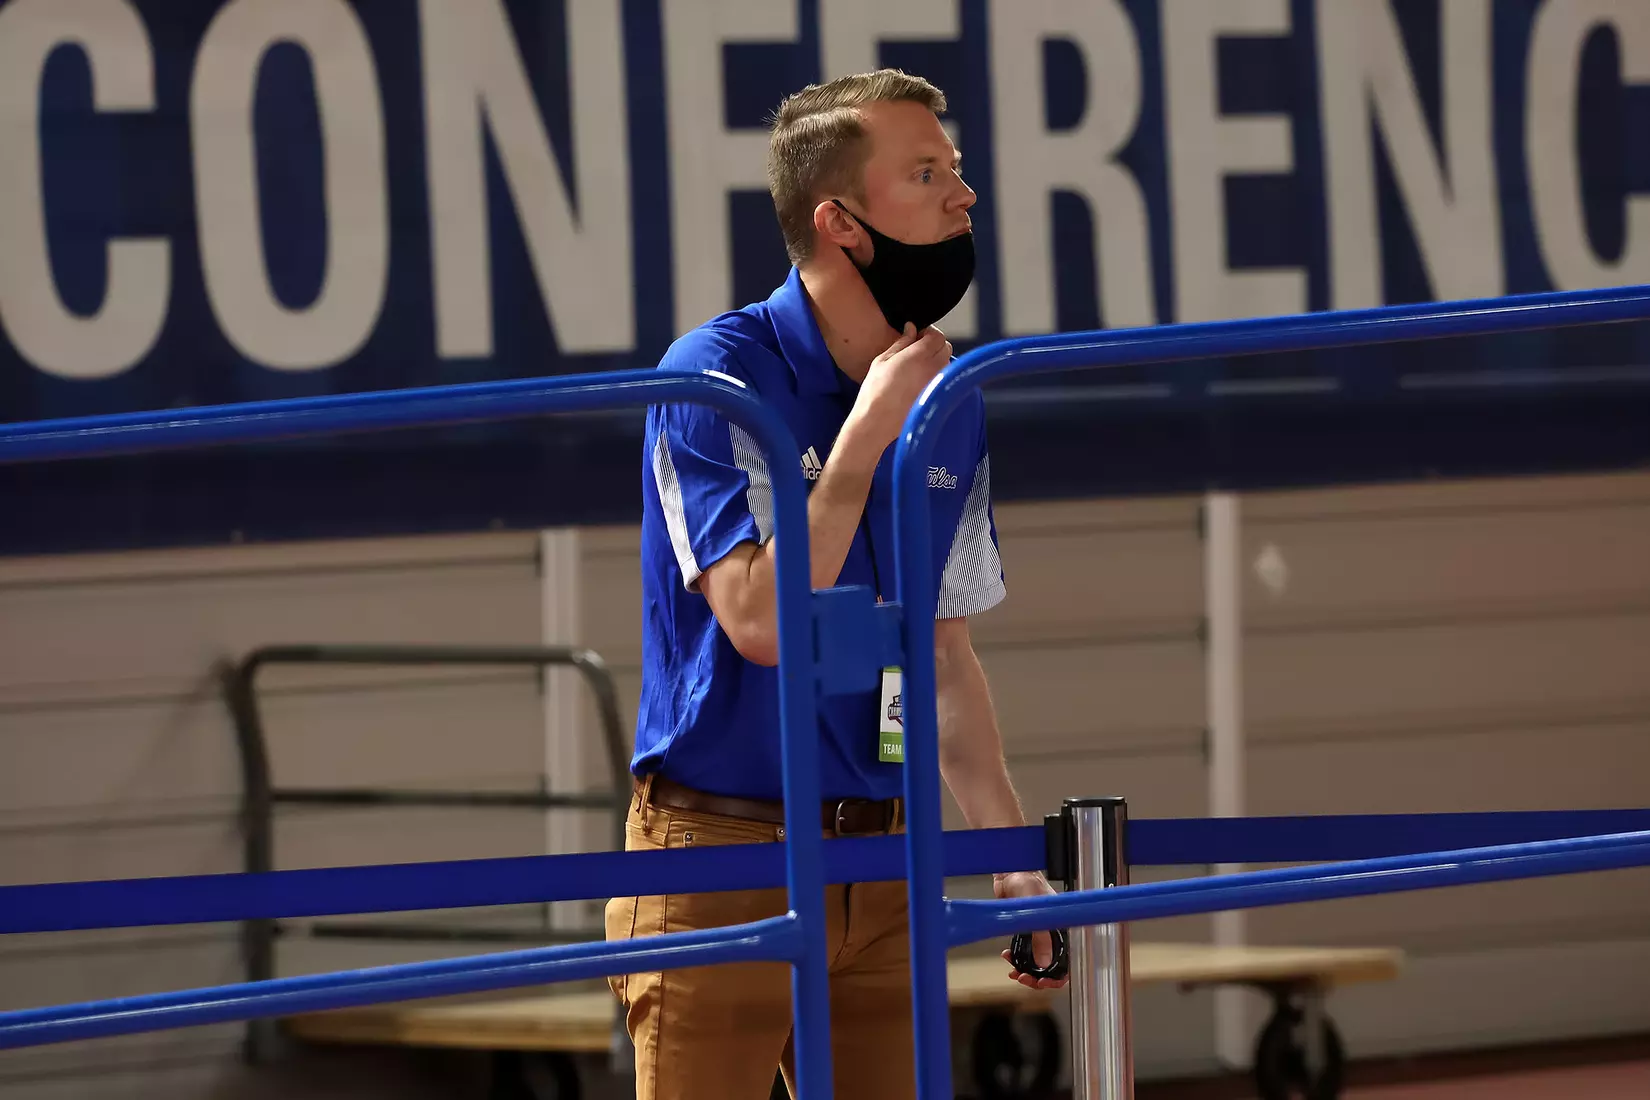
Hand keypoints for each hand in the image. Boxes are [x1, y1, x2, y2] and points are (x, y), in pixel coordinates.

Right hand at [847, 323, 952, 452]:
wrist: (877, 420)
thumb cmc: (876, 391)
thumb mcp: (883, 359)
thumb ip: (902, 341)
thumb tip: (911, 328)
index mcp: (920, 355)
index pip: (938, 335)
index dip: (928, 332)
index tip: (917, 335)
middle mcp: (933, 368)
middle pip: (945, 347)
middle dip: (934, 344)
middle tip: (917, 348)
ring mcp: (937, 383)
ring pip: (946, 362)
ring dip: (936, 358)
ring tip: (916, 364)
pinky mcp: (936, 396)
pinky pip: (942, 378)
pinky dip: (935, 373)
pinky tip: (917, 379)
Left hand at [995, 871, 1068, 989]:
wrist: (1009, 872)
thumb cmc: (1028, 882)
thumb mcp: (1037, 912)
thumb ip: (1041, 938)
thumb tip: (1043, 964)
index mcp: (1062, 929)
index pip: (1067, 961)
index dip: (1057, 977)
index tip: (1043, 983)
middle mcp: (1051, 933)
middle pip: (1050, 966)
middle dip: (1037, 977)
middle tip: (1025, 979)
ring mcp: (1037, 933)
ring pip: (1035, 962)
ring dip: (1025, 970)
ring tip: (1014, 972)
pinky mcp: (1024, 930)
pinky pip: (1023, 952)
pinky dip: (1016, 959)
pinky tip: (1007, 957)